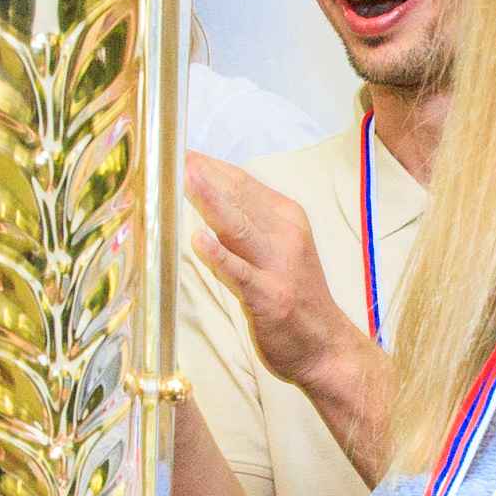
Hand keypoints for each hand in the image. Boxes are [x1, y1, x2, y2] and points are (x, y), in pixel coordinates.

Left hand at [187, 152, 358, 390]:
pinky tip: (199, 239)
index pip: (242, 181)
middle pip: (238, 196)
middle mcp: (285, 233)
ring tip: (184, 178)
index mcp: (286, 217)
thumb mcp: (278, 248)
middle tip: (169, 153)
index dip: (209, 164)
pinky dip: (220, 255)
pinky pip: (240, 272)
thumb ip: (247, 224)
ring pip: (238, 225)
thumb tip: (208, 197)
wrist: (326, 346)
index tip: (176, 149)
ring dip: (209, 200)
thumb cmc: (295, 296)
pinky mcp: (269, 296)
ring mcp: (278, 264)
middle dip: (203, 174)